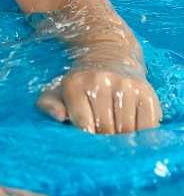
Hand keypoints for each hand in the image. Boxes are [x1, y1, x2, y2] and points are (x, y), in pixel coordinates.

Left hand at [36, 68, 162, 133]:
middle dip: (103, 140)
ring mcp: (126, 86)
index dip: (85, 136)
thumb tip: (58, 116)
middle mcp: (101, 81)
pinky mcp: (146, 93)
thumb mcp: (58, 90)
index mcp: (75, 83)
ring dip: (122, 139)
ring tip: (115, 136)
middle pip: (105, 128)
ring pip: (126, 129)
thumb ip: (49, 104)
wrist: (110, 55)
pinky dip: (140, 135)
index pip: (82, 122)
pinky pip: (147, 126)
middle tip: (101, 139)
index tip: (86, 139)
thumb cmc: (81, 83)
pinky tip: (132, 132)